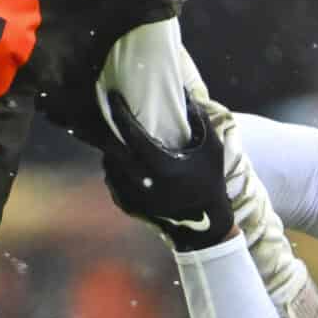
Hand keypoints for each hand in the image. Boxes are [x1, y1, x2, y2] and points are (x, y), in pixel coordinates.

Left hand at [95, 91, 237, 250]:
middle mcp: (142, 182)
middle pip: (111, 148)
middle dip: (106, 130)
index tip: (113, 97)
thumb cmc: (210, 181)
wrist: (204, 225)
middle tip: (105, 115)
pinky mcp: (127, 206)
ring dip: (110, 149)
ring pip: (109, 165)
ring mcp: (132, 196)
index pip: (132, 133)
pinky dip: (113, 168)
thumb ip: (199, 119)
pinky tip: (120, 160)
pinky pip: (111, 181)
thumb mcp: (211, 148)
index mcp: (161, 165)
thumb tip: (185, 93)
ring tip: (114, 137)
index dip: (120, 112)